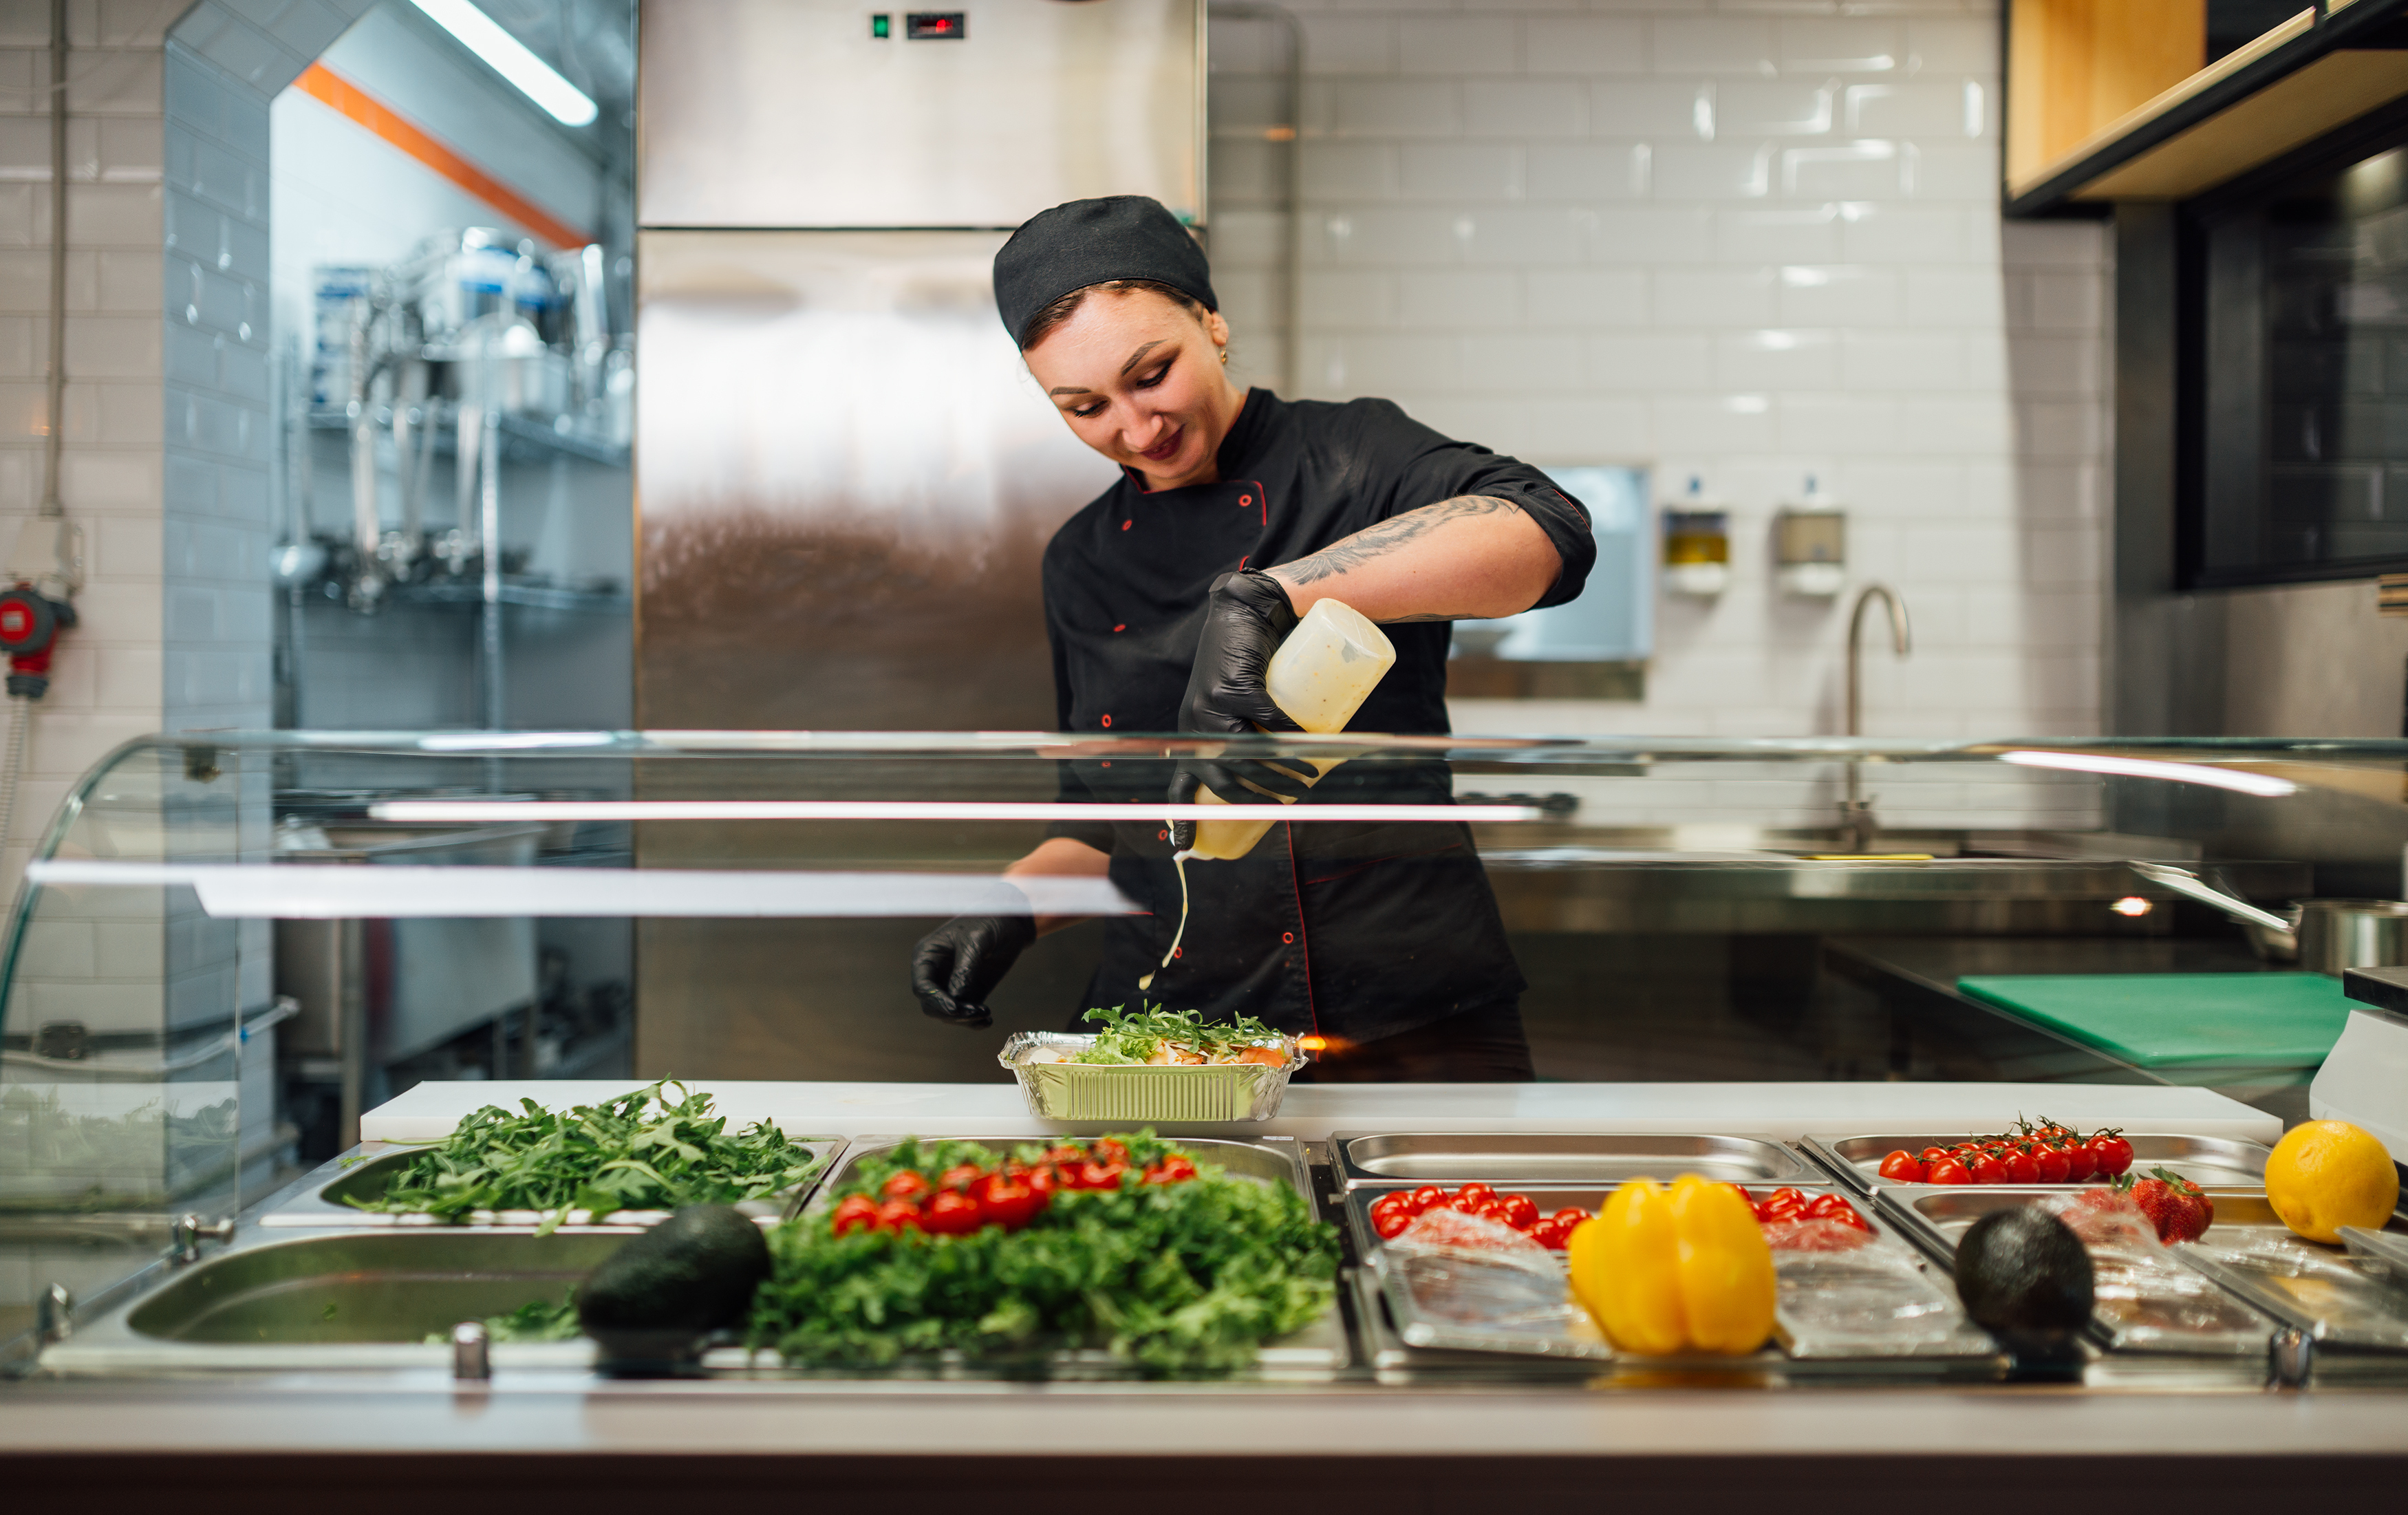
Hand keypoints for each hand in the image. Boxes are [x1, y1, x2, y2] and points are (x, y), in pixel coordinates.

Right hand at [909, 910, 1035, 1027]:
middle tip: (975, 1012)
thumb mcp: (976, 941)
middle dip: (951, 1013)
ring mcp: (952, 983)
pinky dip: (974, 1021)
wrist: (1012, 919)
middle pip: (932, 1005)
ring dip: (965, 1019)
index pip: (922, 987)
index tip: (955, 1008)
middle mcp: (935, 972)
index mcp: (927, 956)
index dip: (935, 1000)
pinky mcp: (970, 991)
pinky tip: (987, 1020)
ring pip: (949, 1013)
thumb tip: (957, 999)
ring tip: (985, 1013)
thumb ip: (965, 969)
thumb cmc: (989, 921)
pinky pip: (966, 1012)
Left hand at [1171, 570, 1306, 848]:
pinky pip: (1266, 721)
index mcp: (1189, 736)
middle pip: (1226, 779)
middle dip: (1260, 797)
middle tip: (1290, 804)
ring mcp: (1211, 706)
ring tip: (1309, 779)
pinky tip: (1308, 746)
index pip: (1181, 785)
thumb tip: (1275, 775)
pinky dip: (1289, 737)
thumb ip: (1240, 734)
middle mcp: (1194, 726)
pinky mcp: (1236, 686)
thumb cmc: (1243, 665)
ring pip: (1248, 754)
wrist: (1243, 613)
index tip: (1182, 849)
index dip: (1182, 818)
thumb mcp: (1229, 705)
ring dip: (1282, 772)